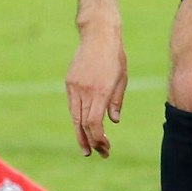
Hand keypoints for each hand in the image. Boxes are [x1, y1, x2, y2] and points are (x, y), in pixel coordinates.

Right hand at [65, 25, 126, 155]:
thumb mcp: (122, 79)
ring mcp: (74, 87)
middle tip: (96, 154)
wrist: (98, 35)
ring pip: (74, 117)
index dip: (98, 139)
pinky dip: (76, 118)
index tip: (105, 148)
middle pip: (82, 124)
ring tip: (86, 147)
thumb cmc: (115, 57)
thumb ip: (116, 101)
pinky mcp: (69, 82)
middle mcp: (84, 91)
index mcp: (99, 91)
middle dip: (89, 142)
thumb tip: (112, 121)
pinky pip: (72, 105)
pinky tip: (82, 127)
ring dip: (80, 134)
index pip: (94, 124)